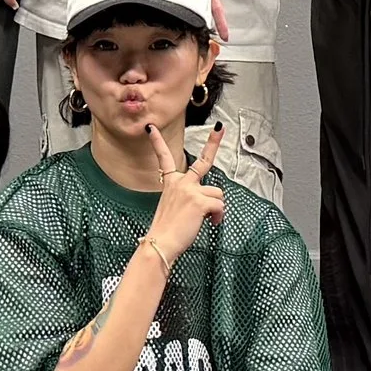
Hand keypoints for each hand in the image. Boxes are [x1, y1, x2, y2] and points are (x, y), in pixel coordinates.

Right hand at [144, 123, 224, 258]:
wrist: (160, 243)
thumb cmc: (166, 231)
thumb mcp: (172, 208)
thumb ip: (187, 198)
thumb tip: (207, 204)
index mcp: (171, 183)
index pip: (163, 158)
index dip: (157, 142)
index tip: (151, 128)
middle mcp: (180, 183)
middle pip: (203, 161)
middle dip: (213, 143)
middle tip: (219, 128)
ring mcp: (191, 190)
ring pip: (217, 194)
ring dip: (215, 208)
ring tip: (207, 219)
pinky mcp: (200, 201)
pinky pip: (220, 205)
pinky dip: (218, 216)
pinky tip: (211, 223)